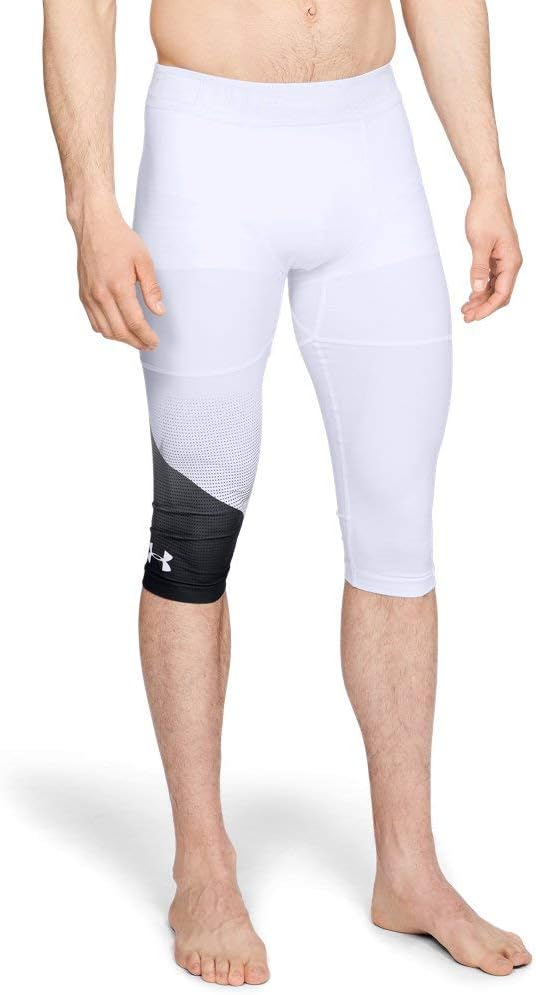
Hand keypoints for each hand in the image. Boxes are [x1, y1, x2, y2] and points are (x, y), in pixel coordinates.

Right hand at [73, 199, 163, 349]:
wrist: (93, 226)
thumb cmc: (120, 239)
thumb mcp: (144, 260)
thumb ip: (152, 288)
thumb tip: (159, 312)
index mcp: (118, 286)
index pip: (134, 322)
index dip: (146, 336)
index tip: (155, 342)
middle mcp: (100, 295)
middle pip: (120, 331)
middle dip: (136, 342)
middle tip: (149, 345)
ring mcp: (89, 296)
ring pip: (105, 330)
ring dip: (122, 340)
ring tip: (136, 340)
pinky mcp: (83, 295)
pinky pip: (94, 322)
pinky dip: (107, 331)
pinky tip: (119, 330)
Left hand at [462, 191, 521, 322]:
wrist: (488, 195)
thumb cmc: (486, 214)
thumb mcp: (479, 243)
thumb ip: (479, 268)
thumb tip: (478, 290)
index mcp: (511, 261)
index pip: (502, 294)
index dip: (487, 308)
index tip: (473, 317)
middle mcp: (511, 263)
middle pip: (500, 294)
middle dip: (484, 307)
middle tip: (466, 317)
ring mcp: (504, 260)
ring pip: (495, 288)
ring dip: (481, 300)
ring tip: (465, 309)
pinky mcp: (497, 257)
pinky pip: (492, 279)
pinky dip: (481, 289)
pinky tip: (471, 296)